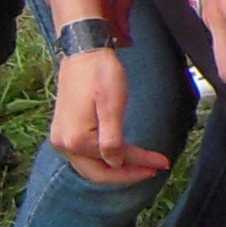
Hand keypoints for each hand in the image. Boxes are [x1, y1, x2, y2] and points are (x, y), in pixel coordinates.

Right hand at [48, 46, 166, 184]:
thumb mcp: (112, 104)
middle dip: (126, 174)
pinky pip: (85, 155)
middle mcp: (64, 144)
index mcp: (76, 140)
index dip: (140, 163)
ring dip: (115, 169)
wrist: (83, 52)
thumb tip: (116, 164)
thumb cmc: (100, 73)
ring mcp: (61, 139)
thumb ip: (113, 139)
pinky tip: (120, 156)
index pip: (114, 160)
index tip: (163, 163)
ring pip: (90, 166)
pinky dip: (103, 160)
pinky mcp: (64, 131)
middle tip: (152, 170)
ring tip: (140, 166)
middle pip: (97, 173)